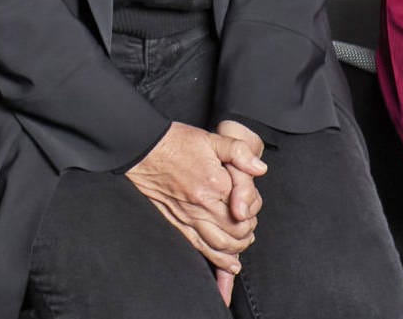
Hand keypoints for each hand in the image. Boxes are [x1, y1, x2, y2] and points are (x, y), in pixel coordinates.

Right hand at [126, 121, 263, 278]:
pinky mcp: (176, 222)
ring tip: (241, 244)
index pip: (245, 209)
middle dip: (247, 231)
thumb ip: (239, 152)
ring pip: (220, 244)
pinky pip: (199, 246)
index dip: (253, 211)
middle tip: (248, 225)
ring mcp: (188, 215)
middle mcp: (202, 204)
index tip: (250, 206)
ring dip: (236, 248)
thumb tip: (260, 168)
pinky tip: (228, 263)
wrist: (142, 147)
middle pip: (236, 231)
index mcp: (215, 183)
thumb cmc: (174, 141)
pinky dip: (217, 259)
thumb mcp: (211, 139)